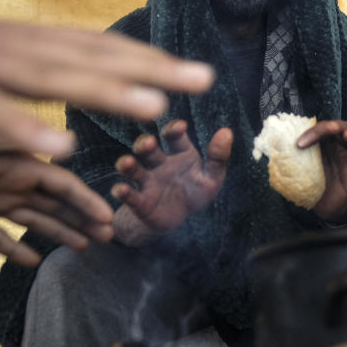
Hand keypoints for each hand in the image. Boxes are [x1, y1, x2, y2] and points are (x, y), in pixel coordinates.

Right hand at [0, 11, 214, 157]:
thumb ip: (28, 67)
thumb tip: (76, 71)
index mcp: (21, 40)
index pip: (96, 46)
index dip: (146, 57)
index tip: (193, 70)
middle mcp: (8, 45)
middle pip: (88, 55)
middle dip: (149, 67)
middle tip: (204, 78)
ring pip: (50, 77)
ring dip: (105, 90)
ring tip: (156, 106)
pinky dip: (22, 128)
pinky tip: (60, 147)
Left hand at [0, 151, 113, 266]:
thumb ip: (19, 136)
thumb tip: (69, 142)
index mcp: (14, 164)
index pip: (61, 183)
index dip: (86, 200)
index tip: (108, 217)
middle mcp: (6, 183)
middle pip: (53, 203)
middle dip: (82, 219)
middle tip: (107, 237)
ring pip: (31, 221)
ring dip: (58, 233)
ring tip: (83, 247)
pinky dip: (14, 251)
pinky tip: (33, 262)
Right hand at [111, 120, 229, 244]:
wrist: (180, 220)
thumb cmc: (195, 190)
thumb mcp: (212, 176)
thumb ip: (218, 156)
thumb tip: (227, 131)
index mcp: (180, 152)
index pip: (175, 136)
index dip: (175, 129)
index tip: (180, 127)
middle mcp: (160, 162)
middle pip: (148, 149)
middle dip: (145, 144)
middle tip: (147, 143)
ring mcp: (147, 180)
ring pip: (133, 168)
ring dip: (127, 164)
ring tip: (127, 162)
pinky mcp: (139, 201)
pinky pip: (129, 194)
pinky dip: (122, 191)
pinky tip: (120, 189)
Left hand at [297, 120, 346, 222]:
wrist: (323, 208)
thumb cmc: (312, 184)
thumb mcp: (299, 170)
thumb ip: (288, 160)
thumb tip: (265, 152)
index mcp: (327, 143)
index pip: (324, 128)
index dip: (313, 131)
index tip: (298, 144)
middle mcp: (342, 148)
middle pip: (346, 128)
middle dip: (338, 126)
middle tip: (330, 128)